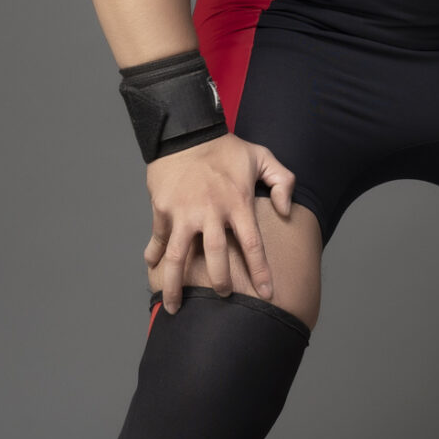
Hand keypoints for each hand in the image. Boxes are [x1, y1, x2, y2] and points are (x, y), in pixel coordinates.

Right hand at [143, 132, 295, 312]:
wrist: (185, 131)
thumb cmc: (225, 147)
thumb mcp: (262, 156)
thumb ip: (283, 181)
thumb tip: (285, 211)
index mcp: (238, 202)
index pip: (253, 245)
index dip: (261, 272)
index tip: (267, 295)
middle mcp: (211, 211)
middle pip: (216, 258)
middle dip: (220, 282)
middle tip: (224, 297)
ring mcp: (184, 212)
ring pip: (179, 257)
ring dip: (174, 285)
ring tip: (173, 307)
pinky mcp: (163, 209)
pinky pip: (159, 238)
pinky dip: (154, 254)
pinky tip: (153, 268)